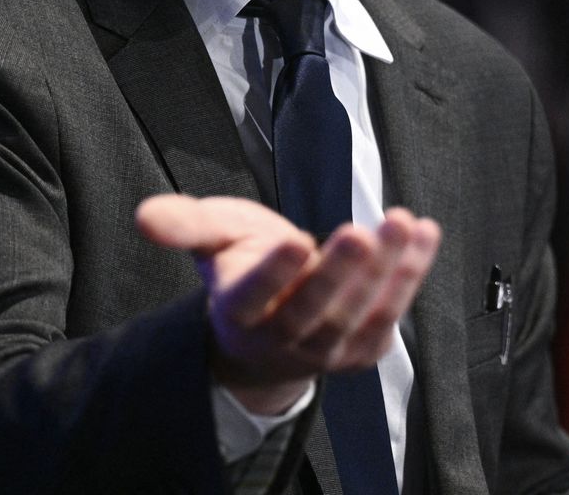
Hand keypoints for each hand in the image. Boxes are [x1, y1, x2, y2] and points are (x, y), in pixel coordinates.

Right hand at [137, 194, 441, 413]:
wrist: (271, 327)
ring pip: (357, 316)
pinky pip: (390, 314)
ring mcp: (326, 351)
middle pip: (313, 311)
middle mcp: (282, 339)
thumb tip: (144, 216)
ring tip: (402, 223)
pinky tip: (424, 234)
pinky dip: (411, 275)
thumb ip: (186, 225)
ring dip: (386, 271)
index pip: (253, 298)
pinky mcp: (362, 351)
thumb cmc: (243, 268)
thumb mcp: (214, 237)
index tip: (296, 240)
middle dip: (341, 271)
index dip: (273, 274)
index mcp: (239, 312)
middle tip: (362, 231)